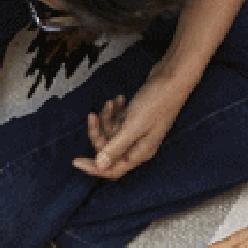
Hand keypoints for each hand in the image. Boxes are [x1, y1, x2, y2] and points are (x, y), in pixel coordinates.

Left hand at [75, 73, 192, 180]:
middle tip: (93, 115)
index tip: (75, 161)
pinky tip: (120, 99)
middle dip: (99, 132)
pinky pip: (118, 121)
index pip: (113, 169)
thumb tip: (99, 167)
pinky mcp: (136, 119)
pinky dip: (115, 111)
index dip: (94, 168)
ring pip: (112, 132)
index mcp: (140, 153)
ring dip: (107, 117)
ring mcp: (137, 132)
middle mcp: (138, 145)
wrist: (172, 77)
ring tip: (111, 102)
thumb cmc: (157, 102)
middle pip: (109, 149)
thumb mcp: (133, 126)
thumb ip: (116, 147)